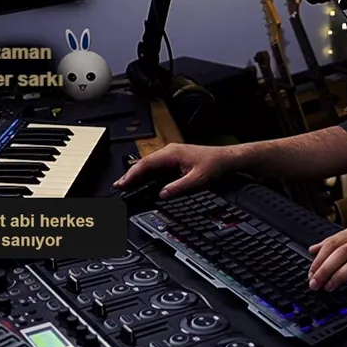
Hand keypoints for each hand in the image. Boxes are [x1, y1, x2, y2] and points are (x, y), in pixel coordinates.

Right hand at [113, 143, 234, 197]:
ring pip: (150, 165)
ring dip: (138, 175)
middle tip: (119, 186)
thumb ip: (179, 187)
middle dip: (131, 175)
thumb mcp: (197, 179)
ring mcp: (172, 155)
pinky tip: (143, 182)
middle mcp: (170, 152)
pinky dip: (148, 174)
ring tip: (126, 185)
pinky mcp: (175, 160)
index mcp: (172, 153)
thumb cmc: (215, 164)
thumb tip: (162, 194)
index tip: (123, 183)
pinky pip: (157, 167)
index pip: (146, 163)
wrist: (226, 159)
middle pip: (145, 163)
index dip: (132, 174)